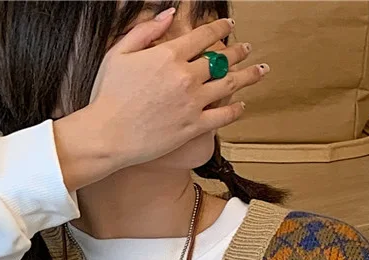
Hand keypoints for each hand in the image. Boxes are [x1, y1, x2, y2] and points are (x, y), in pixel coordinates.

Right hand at [54, 12, 267, 189]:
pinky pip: (222, 115)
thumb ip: (145, 30)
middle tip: (247, 48)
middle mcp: (186, 76)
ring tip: (260, 71)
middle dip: (237, 51)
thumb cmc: (108, 95)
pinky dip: (235, 109)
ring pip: (229, 84)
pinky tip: (241, 105)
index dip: (219, 28)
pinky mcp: (194, 127)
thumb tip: (169, 15)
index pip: (203, 36)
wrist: (108, 135)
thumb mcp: (119, 53)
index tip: (228, 25)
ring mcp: (193, 102)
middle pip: (221, 59)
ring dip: (248, 76)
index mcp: (169, 54)